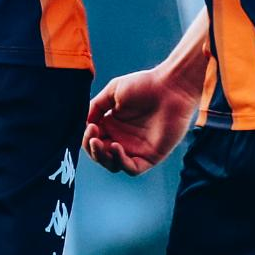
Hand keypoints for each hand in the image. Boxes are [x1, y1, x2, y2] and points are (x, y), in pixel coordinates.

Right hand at [83, 67, 198, 175]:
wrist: (171, 87)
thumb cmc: (144, 85)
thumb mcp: (113, 91)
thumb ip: (96, 106)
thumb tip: (84, 123)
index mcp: (113, 125)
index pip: (93, 140)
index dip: (87, 137)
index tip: (90, 126)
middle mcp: (123, 139)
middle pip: (100, 155)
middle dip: (92, 148)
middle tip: (93, 136)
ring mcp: (136, 149)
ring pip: (113, 165)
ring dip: (103, 157)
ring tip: (102, 143)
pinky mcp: (150, 156)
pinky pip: (132, 169)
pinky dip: (121, 162)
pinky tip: (116, 147)